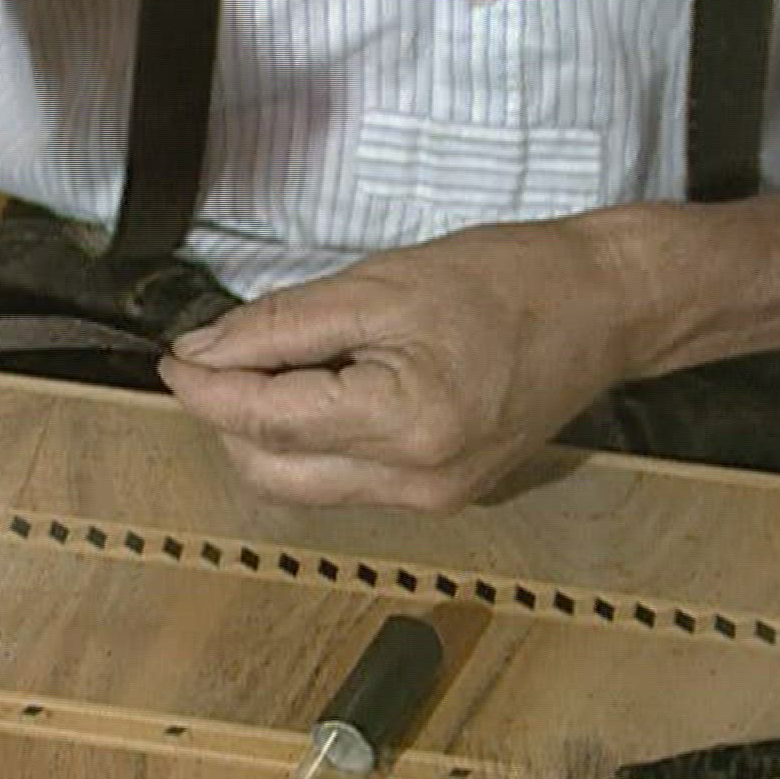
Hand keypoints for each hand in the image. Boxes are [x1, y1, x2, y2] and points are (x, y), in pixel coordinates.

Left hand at [158, 215, 649, 510]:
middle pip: (271, 473)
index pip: (264, 422)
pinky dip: (315, 442)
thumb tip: (203, 354)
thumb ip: (281, 325)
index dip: (204, 390)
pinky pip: (347, 481)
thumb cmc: (507, 278)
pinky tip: (328, 388)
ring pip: (304, 485)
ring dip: (269, 433)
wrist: (607, 307)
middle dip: (229, 418)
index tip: (172, 358)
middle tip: (224, 354)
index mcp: (405, 426)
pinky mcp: (443, 497)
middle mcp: (416, 484)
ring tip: (283, 364)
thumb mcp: (380, 284)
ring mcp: (432, 501)